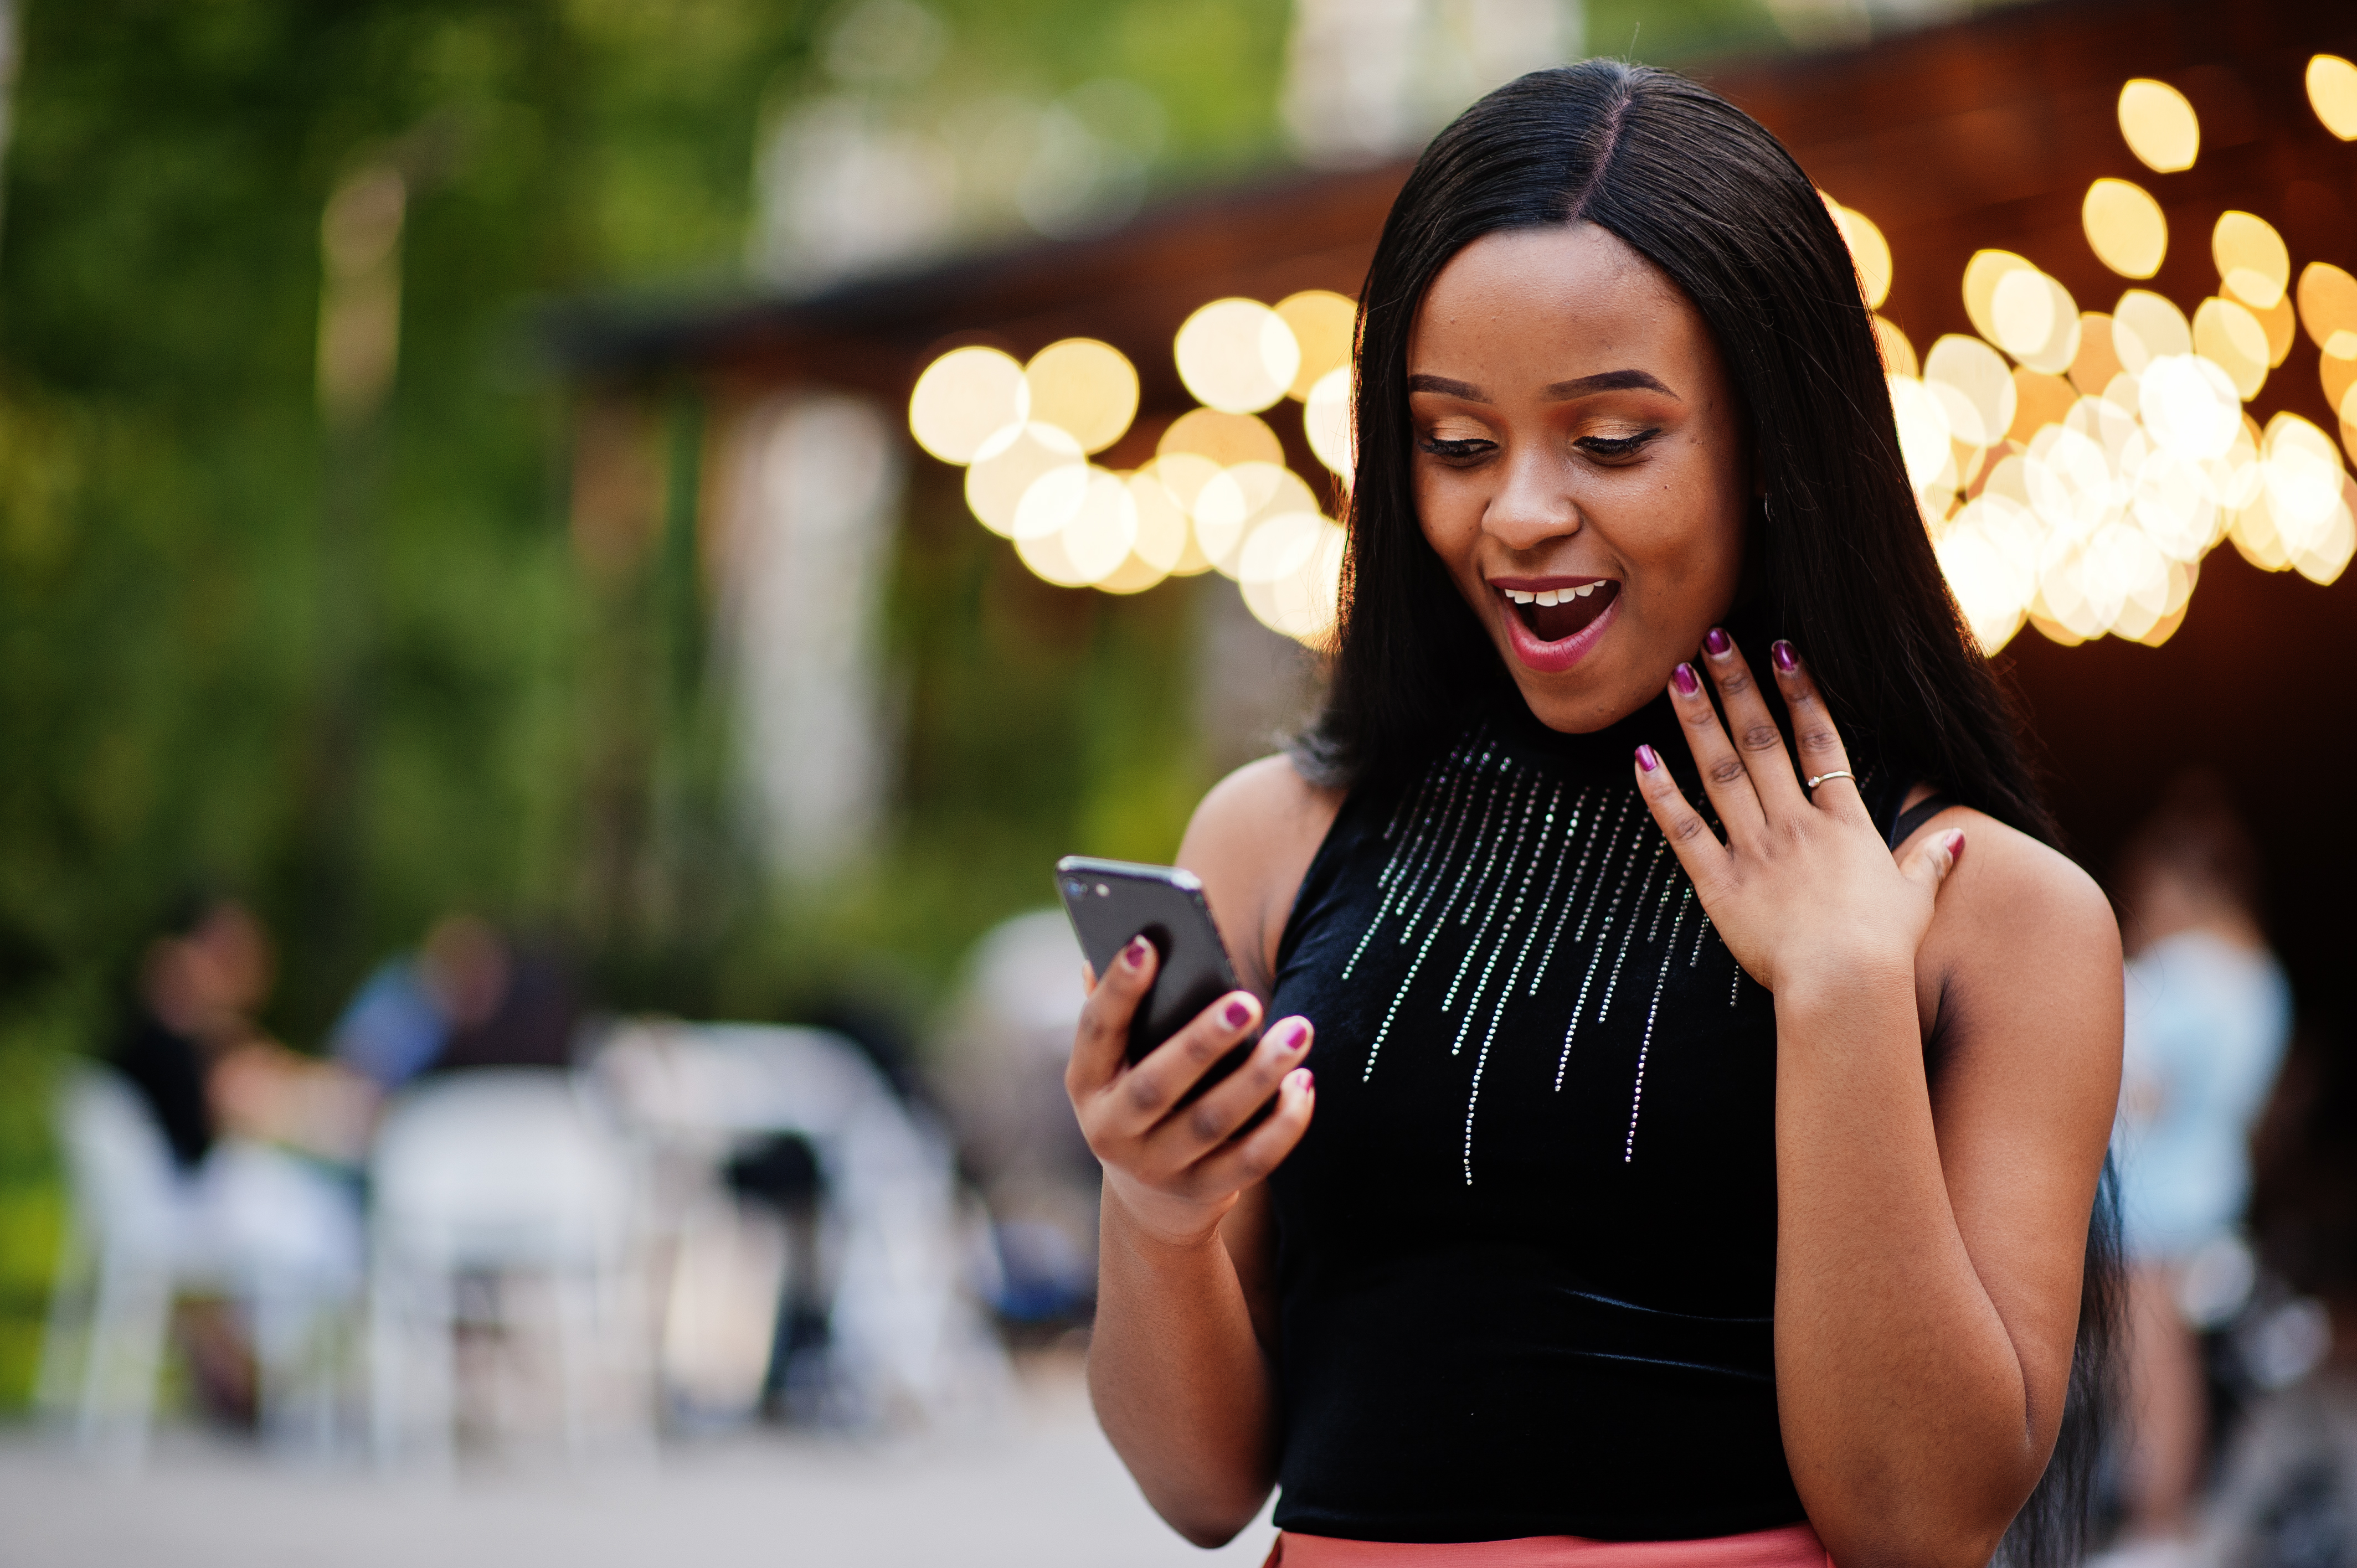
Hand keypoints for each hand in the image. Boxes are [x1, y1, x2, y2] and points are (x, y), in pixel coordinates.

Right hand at [1066, 936, 1315, 1249]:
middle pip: (1156, 1086)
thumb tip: (1133, 940)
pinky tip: (1304, 1082)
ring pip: (1212, 1122)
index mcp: (1086, 1083)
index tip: (1147, 943)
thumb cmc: (1141, 1096)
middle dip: (1202, 1042)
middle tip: (1247, 1001)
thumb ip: (1123, 1008)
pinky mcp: (1205, 1191)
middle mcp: (1112, 1131)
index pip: (1096, 1031)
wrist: (1151, 1200)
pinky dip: (1283, 1122)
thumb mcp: (1117, 1063)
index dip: (1117, 989)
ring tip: (1298, 1031)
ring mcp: (1158, 1167)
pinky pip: (1252, 1160)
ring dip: (1259, 1076)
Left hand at [1632, 630, 1963, 998]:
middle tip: (1713, 638)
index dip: (1801, 693)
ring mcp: (1755, 849)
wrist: (1845, 984)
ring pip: (1721, 770)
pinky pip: (1683, 830)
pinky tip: (1640, 755)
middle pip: (1762, 740)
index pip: (1821, 742)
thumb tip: (1956, 838)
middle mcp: (1796, 824)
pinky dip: (1659, 793)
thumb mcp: (1917, 900)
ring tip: (1677, 675)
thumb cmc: (1885, 948)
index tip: (1782, 649)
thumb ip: (1931, 863)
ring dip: (1698, 720)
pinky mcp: (1719, 883)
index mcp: (1843, 824)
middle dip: (1737, 685)